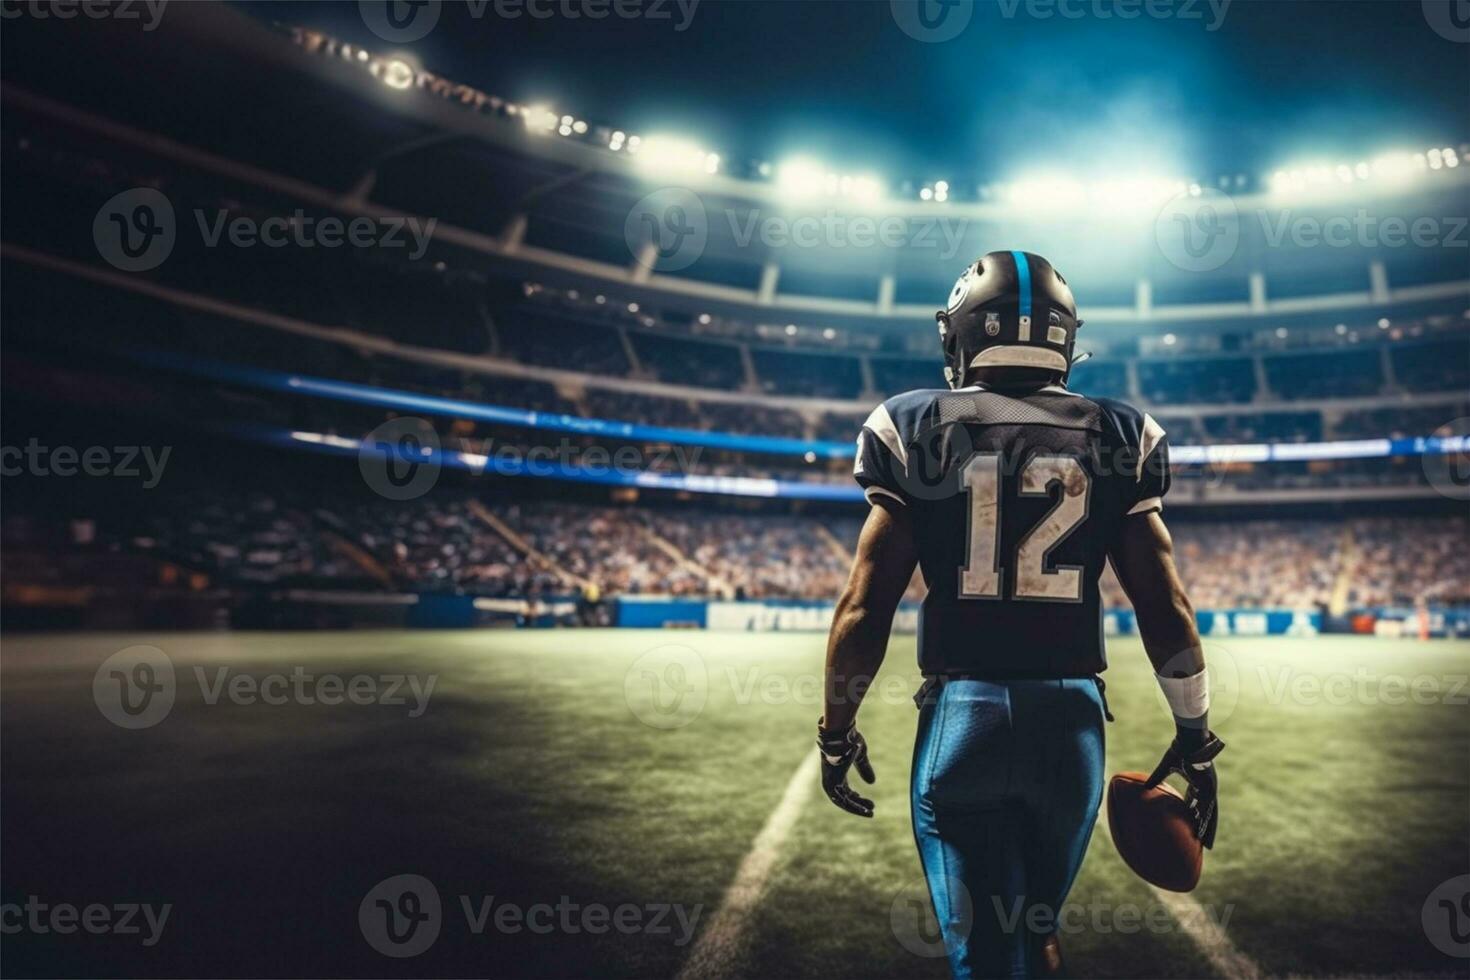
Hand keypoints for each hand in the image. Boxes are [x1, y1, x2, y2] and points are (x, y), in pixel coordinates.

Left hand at [816, 720, 875, 817]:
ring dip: (857, 809)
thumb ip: (864, 769)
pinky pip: (842, 801)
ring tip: (871, 813)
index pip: (846, 790)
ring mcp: (830, 782)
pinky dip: (854, 807)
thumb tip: (872, 782)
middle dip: (859, 804)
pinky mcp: (831, 784)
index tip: (868, 803)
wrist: (841, 735)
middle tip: (871, 810)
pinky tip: (865, 810)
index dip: (856, 798)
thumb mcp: (860, 756)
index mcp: (837, 772)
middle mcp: (831, 779)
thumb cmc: (849, 741)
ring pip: (843, 802)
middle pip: (845, 797)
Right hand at [1146, 732, 1223, 847]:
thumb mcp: (1166, 766)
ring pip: (1210, 812)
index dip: (1196, 817)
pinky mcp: (1209, 786)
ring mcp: (1209, 787)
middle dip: (1206, 827)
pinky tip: (1201, 828)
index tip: (1194, 828)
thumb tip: (1144, 785)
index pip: (1197, 804)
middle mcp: (1206, 788)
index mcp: (1197, 783)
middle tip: (1205, 844)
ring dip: (1208, 828)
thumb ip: (1157, 777)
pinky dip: (1204, 817)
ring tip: (1206, 843)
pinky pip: (1207, 805)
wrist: (1190, 739)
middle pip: (1207, 812)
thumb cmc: (1179, 749)